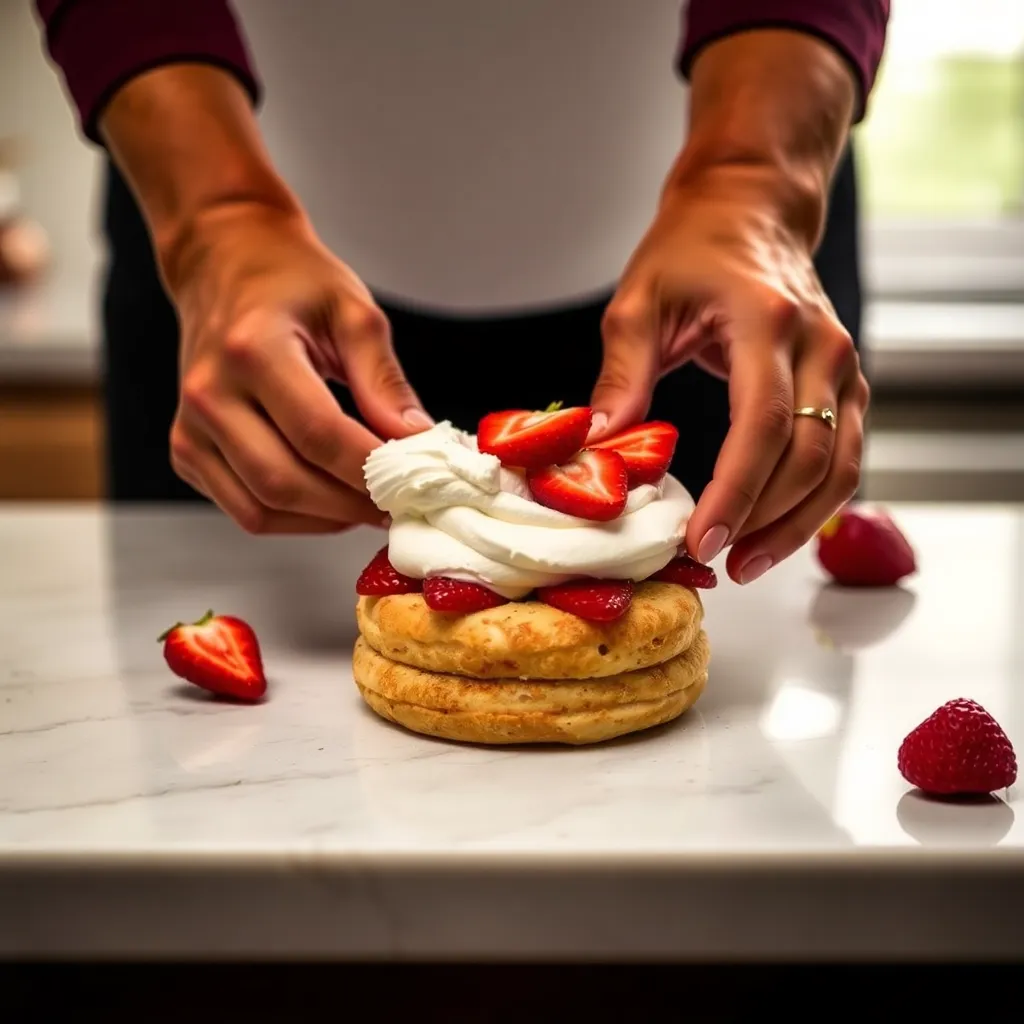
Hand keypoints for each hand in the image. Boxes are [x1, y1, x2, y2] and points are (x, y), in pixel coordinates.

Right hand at [166, 205, 432, 532]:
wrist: (224, 263)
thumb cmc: (292, 282)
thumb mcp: (353, 311)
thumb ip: (385, 380)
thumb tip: (416, 443)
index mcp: (252, 349)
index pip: (318, 434)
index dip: (371, 470)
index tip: (413, 483)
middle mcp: (210, 392)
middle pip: (286, 482)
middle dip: (352, 505)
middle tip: (398, 504)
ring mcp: (190, 427)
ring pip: (262, 510)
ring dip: (326, 520)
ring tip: (369, 503)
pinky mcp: (187, 451)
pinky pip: (245, 510)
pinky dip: (295, 518)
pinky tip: (331, 498)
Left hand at [589, 164, 868, 582]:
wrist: (750, 210)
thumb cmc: (691, 250)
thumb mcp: (638, 300)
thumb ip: (622, 373)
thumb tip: (598, 445)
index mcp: (768, 320)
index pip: (762, 424)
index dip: (735, 491)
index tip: (703, 540)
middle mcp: (820, 345)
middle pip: (810, 455)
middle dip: (765, 520)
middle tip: (718, 561)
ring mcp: (843, 365)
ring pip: (841, 465)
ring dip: (797, 524)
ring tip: (748, 562)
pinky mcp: (846, 384)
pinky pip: (845, 455)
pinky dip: (815, 501)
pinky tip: (775, 529)